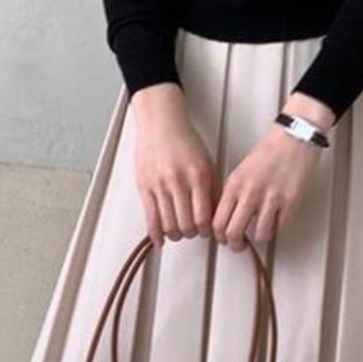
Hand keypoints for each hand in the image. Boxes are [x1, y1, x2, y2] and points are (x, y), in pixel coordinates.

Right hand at [130, 83, 216, 246]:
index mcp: (198, 177)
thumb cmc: (185, 141)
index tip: (207, 231)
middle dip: (191, 234)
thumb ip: (213, 190)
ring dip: (176, 234)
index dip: (206, 231)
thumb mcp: (207, 163)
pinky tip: (160, 239)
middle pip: (186, 226)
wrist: (161, 122)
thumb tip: (217, 216)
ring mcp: (159, 186)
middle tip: (193, 231)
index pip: (203, 218)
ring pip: (168, 226)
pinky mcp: (144, 187)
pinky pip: (150, 218)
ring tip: (179, 231)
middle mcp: (178, 182)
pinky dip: (155, 234)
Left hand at [213, 93, 335, 250]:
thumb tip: (227, 220)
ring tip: (262, 231)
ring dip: (260, 237)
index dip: (220, 237)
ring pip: (259, 236)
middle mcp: (250, 193)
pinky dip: (278, 228)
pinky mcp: (291, 202)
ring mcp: (271, 199)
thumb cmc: (269, 153)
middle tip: (240, 245)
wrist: (294, 137)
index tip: (225, 238)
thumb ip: (232, 196)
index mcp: (234, 185)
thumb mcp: (241, 172)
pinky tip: (277, 220)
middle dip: (236, 245)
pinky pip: (281, 228)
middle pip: (234, 234)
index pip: (217, 222)